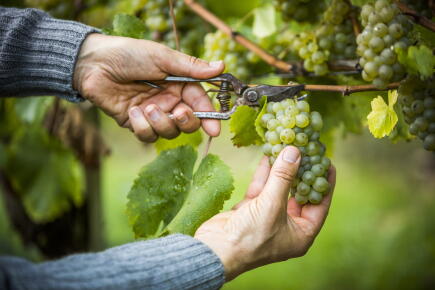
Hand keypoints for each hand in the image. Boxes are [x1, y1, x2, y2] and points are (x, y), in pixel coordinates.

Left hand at [73, 33, 224, 141]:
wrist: (94, 63)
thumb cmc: (130, 55)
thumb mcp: (163, 58)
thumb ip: (192, 67)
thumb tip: (221, 66)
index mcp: (180, 85)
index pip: (200, 104)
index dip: (209, 118)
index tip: (214, 130)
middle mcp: (169, 101)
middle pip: (188, 124)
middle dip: (186, 122)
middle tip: (179, 113)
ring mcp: (153, 114)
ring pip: (169, 132)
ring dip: (161, 123)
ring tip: (147, 107)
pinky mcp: (136, 123)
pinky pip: (147, 136)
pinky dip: (142, 126)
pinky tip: (132, 111)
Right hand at [194, 146, 335, 280]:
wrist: (215, 249)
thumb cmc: (250, 236)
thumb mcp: (272, 204)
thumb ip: (284, 176)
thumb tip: (294, 152)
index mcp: (301, 234)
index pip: (319, 205)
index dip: (324, 183)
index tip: (327, 162)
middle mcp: (286, 226)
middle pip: (298, 194)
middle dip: (301, 173)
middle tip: (307, 152)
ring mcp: (267, 217)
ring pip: (278, 189)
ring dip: (281, 170)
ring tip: (287, 148)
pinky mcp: (250, 211)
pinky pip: (261, 189)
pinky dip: (264, 174)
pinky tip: (268, 156)